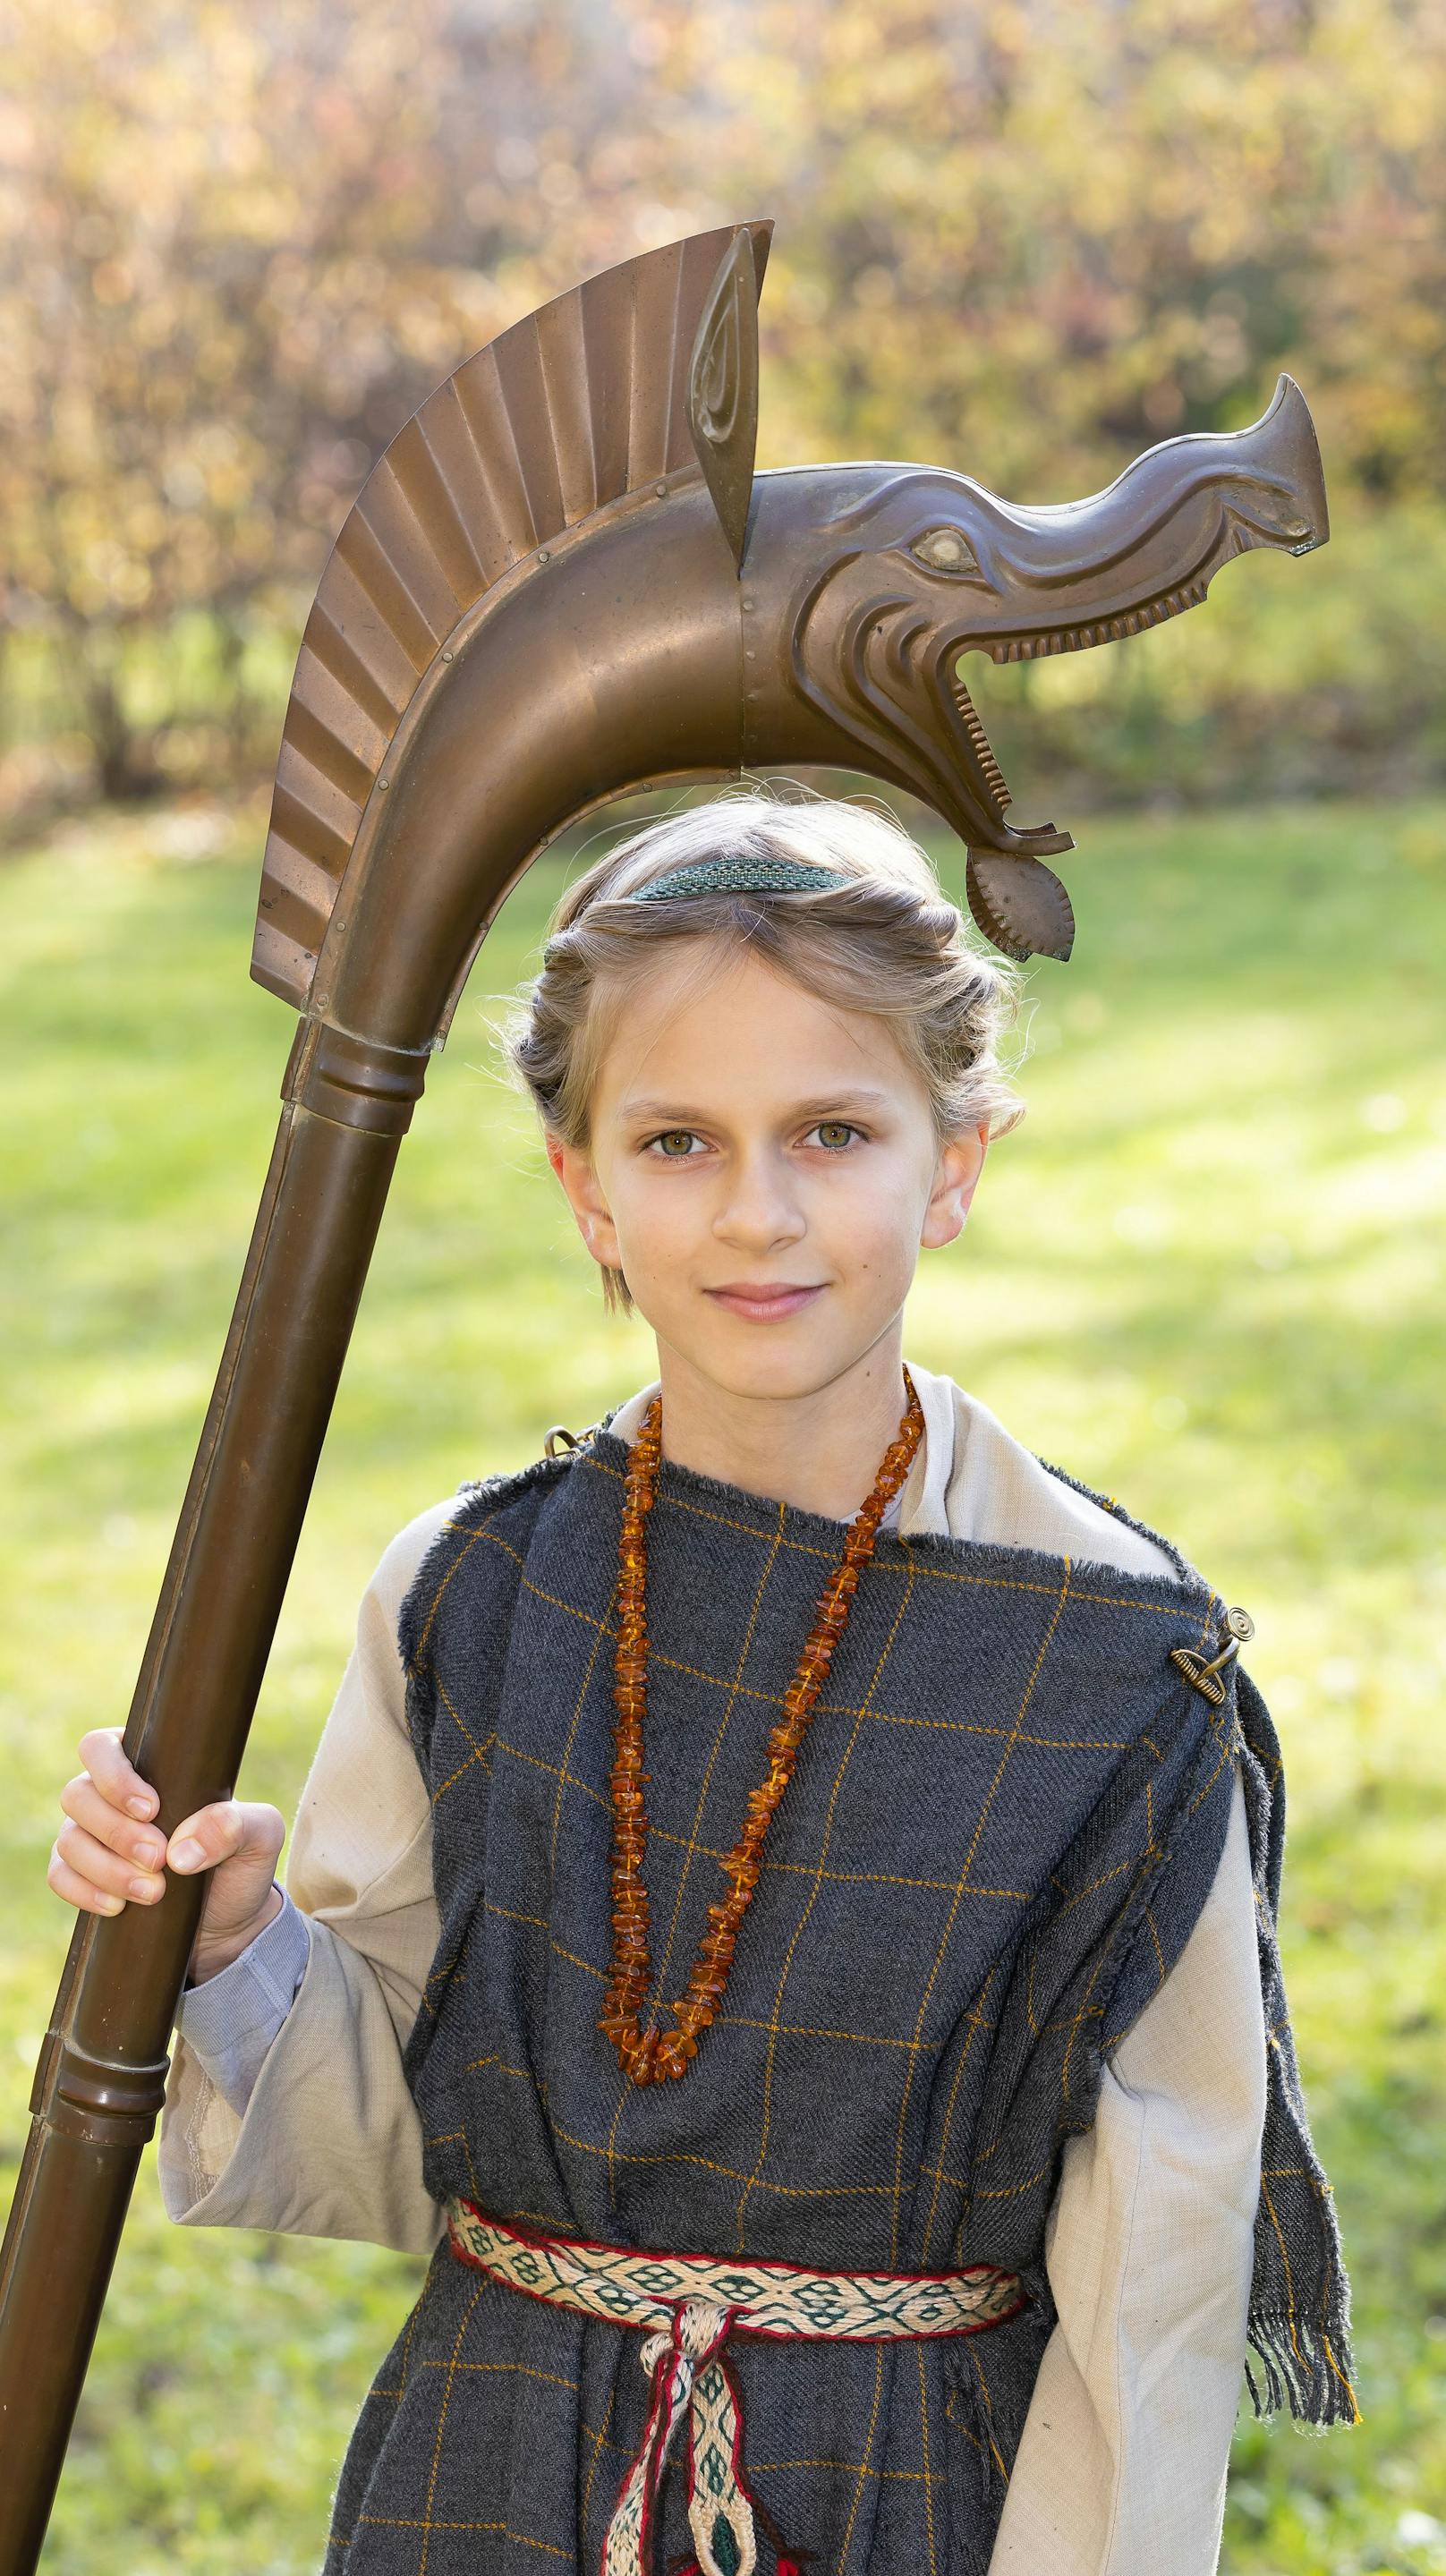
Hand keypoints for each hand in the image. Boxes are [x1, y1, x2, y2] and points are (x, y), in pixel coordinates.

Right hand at [48, 1725, 286, 1983]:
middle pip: (78, 1794)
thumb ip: (234, 1827)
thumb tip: (182, 1851)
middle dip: (116, 1831)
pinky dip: (84, 1891)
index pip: (102, 1748)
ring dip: (105, 1867)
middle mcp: (108, 1795)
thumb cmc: (241, 1861)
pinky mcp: (81, 1875)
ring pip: (69, 1839)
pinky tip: (118, 1906)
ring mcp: (89, 1834)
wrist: (228, 1921)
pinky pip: (59, 1876)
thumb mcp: (259, 1838)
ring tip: (152, 1891)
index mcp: (147, 1764)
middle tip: (158, 1858)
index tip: (151, 1809)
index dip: (115, 1776)